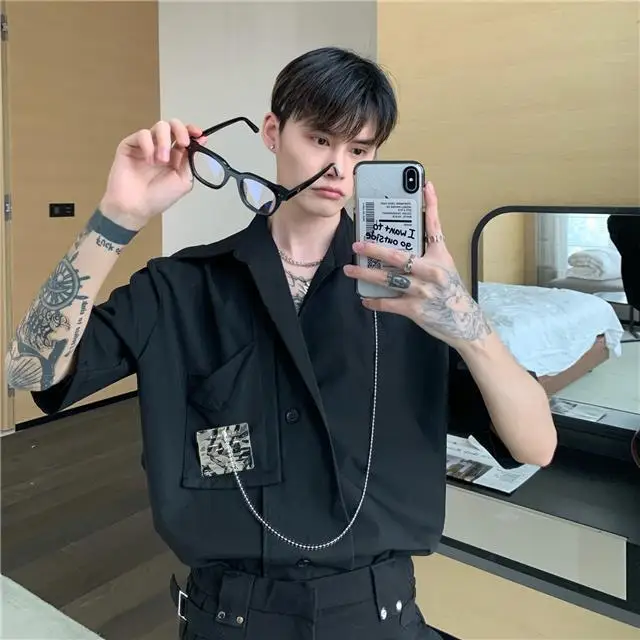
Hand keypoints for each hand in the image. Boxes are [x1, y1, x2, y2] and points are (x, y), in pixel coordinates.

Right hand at [99, 119, 205, 228]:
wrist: (135, 206)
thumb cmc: (159, 197)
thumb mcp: (183, 181)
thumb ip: (190, 161)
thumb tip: (201, 141)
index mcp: (176, 157)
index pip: (184, 136)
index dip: (191, 130)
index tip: (198, 133)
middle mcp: (161, 148)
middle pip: (172, 125)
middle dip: (180, 130)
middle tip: (182, 143)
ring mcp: (146, 145)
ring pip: (159, 127)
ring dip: (164, 141)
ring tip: (162, 161)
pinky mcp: (130, 145)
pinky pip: (142, 134)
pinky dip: (148, 145)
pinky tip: (149, 161)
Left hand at [343, 181, 491, 348]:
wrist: (465, 322)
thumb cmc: (451, 293)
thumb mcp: (445, 267)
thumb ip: (427, 254)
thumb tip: (402, 242)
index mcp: (440, 257)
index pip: (434, 226)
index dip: (431, 205)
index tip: (425, 185)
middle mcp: (432, 271)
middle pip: (399, 256)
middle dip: (374, 249)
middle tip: (357, 244)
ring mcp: (423, 291)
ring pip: (388, 279)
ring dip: (366, 274)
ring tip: (350, 270)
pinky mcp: (416, 309)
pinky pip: (389, 304)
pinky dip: (375, 301)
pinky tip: (364, 298)